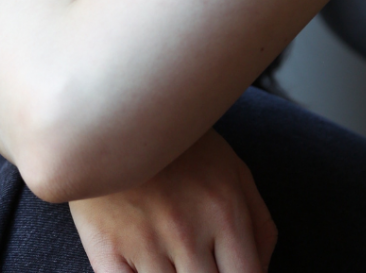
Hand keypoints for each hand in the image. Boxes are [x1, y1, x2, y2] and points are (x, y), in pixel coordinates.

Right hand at [69, 129, 276, 272]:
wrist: (116, 108)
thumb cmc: (184, 146)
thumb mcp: (234, 170)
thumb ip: (260, 226)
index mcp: (225, 212)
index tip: (228, 271)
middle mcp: (186, 230)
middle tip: (198, 263)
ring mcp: (143, 240)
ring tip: (175, 262)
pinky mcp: (105, 246)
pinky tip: (144, 269)